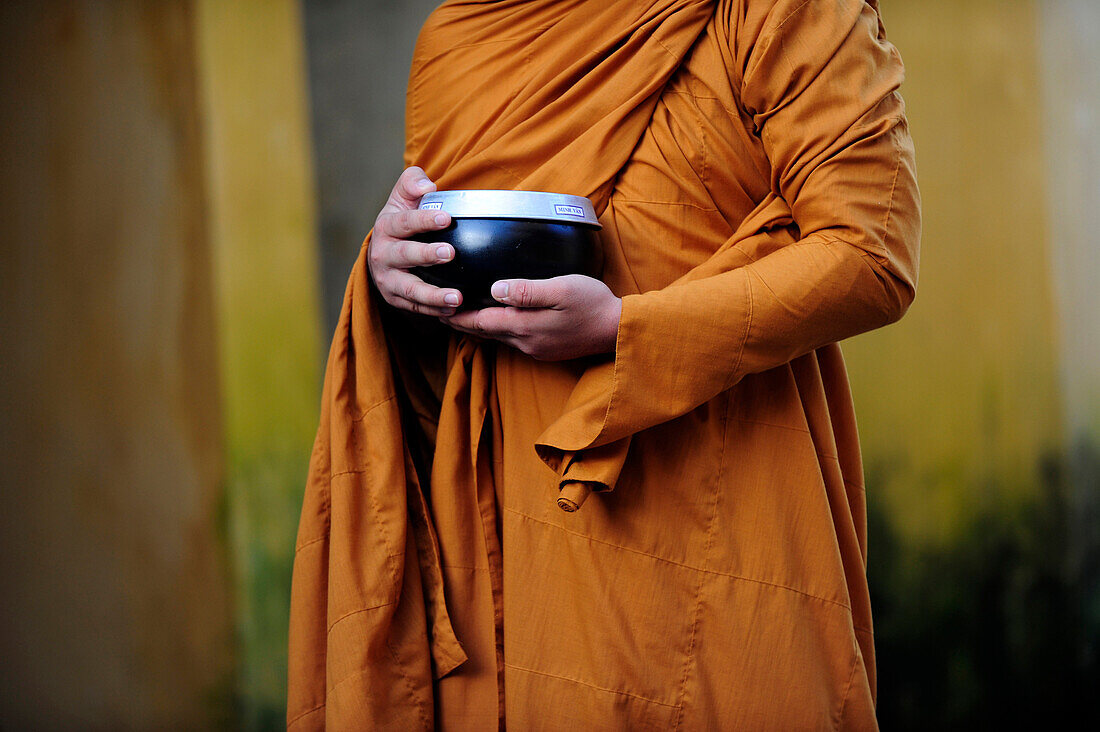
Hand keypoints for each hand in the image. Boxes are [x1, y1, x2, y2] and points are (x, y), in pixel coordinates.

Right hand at [367, 166, 462, 315]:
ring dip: (433, 295)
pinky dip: (434, 311)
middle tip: (450, 253)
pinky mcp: (395, 299)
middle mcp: (383, 255)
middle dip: (426, 255)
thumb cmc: (400, 220)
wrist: (381, 252)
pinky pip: (415, 307)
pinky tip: (454, 310)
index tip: (447, 218)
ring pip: (409, 289)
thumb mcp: (402, 197)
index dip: (424, 220)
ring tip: (458, 298)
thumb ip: (412, 183)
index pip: (404, 222)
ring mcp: (388, 280)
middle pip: (404, 256)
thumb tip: (427, 187)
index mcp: (387, 227)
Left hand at [441, 275, 621, 360]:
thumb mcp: (561, 290)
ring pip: (498, 338)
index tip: (437, 308)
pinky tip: (497, 322)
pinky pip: (513, 340)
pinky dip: (497, 330)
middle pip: (486, 333)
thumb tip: (494, 289)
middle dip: (462, 323)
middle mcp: (526, 342)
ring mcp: (536, 349)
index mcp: (525, 326)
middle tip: (439, 312)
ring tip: (461, 317)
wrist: (619, 330)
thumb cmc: (593, 304)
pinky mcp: (546, 350)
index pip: (481, 322)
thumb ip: (527, 290)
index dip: (458, 315)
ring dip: (479, 328)